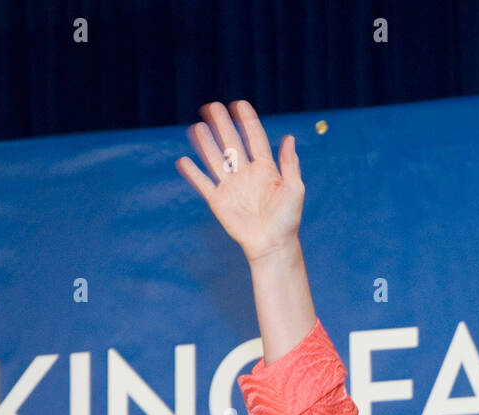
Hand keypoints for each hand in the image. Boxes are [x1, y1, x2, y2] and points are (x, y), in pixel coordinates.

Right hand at [175, 100, 304, 262]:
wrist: (272, 246)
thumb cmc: (287, 220)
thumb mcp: (294, 190)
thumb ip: (290, 164)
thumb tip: (289, 137)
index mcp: (265, 169)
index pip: (254, 138)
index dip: (248, 121)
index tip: (239, 104)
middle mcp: (246, 174)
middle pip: (231, 143)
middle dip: (222, 125)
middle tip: (212, 107)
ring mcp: (231, 186)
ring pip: (215, 159)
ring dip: (206, 143)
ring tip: (197, 127)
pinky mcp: (219, 201)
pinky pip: (203, 184)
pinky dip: (193, 174)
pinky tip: (183, 160)